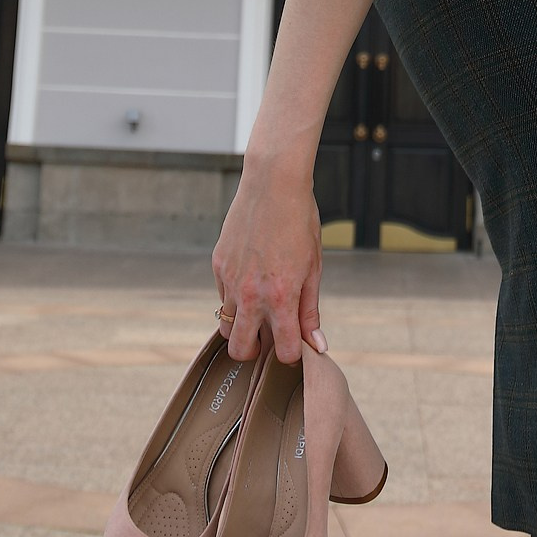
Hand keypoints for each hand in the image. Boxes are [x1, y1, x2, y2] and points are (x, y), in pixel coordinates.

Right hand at [212, 157, 326, 363]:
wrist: (273, 184)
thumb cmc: (300, 222)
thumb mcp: (314, 267)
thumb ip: (310, 310)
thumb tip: (318, 345)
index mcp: (280, 297)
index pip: (284, 351)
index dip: (292, 353)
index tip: (295, 342)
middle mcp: (250, 294)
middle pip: (240, 350)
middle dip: (254, 351)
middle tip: (267, 336)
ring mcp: (230, 280)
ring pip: (226, 324)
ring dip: (241, 324)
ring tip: (257, 308)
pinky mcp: (218, 265)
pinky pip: (222, 295)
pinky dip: (234, 296)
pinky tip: (250, 277)